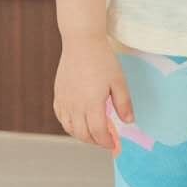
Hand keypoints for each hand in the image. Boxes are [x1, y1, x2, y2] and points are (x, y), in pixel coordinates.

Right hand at [53, 33, 134, 148]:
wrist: (81, 42)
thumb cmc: (102, 60)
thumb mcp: (119, 81)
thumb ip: (124, 104)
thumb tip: (128, 122)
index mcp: (92, 104)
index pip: (98, 132)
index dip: (107, 142)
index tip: (114, 144)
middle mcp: (75, 105)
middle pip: (83, 134)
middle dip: (95, 141)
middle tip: (106, 140)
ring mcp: (64, 100)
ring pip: (70, 128)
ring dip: (82, 135)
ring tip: (93, 133)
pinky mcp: (58, 94)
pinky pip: (61, 117)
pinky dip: (69, 125)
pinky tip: (78, 122)